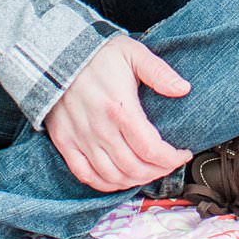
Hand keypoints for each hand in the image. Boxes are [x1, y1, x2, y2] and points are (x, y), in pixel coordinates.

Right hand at [43, 35, 192, 190]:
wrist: (55, 54)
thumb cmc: (97, 54)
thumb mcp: (133, 53)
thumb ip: (159, 72)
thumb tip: (183, 89)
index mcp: (120, 108)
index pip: (151, 149)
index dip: (171, 159)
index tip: (182, 154)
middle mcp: (100, 129)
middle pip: (135, 167)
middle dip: (158, 171)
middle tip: (168, 164)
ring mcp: (81, 138)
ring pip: (113, 177)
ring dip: (136, 180)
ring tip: (149, 171)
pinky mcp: (65, 143)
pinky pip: (86, 176)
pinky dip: (106, 185)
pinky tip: (119, 179)